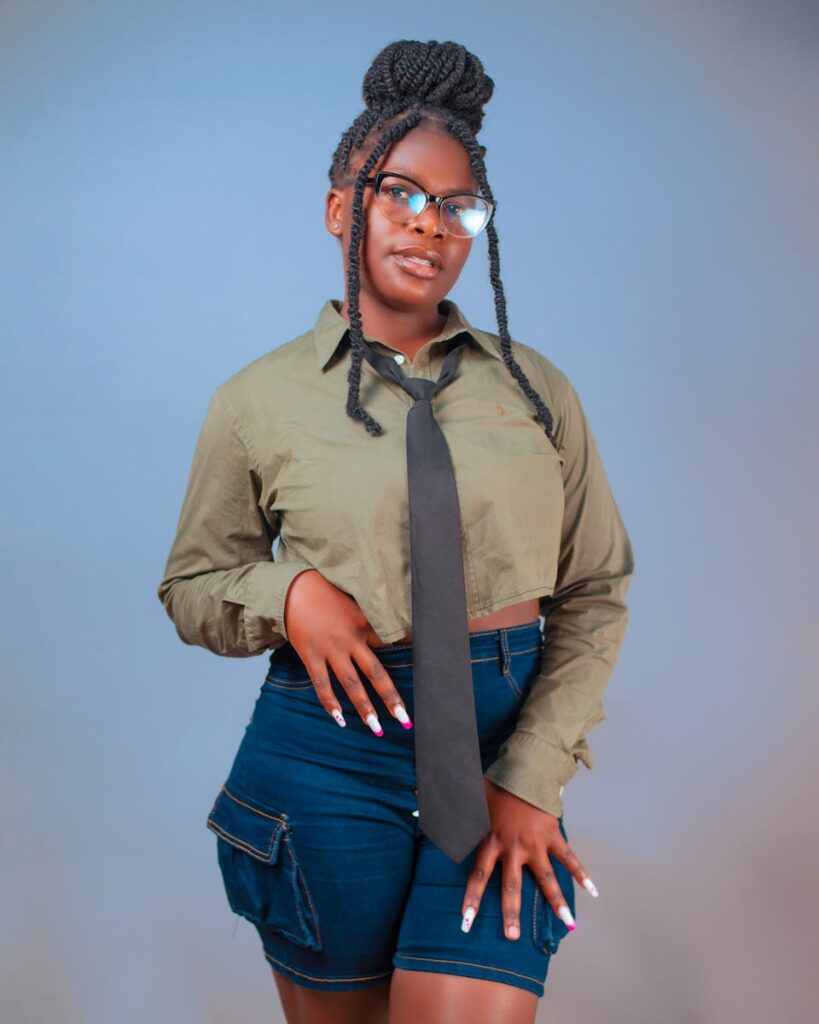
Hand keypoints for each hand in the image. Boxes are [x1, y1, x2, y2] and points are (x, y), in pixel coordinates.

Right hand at [283, 570, 412, 736]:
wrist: (293, 590)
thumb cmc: (325, 593)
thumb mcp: (354, 602)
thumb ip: (370, 618)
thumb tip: (388, 629)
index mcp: (364, 625)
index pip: (391, 643)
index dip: (408, 657)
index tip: (427, 673)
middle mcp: (350, 640)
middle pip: (375, 673)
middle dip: (390, 698)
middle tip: (404, 719)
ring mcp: (330, 650)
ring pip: (351, 684)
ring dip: (364, 708)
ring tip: (375, 728)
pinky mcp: (311, 656)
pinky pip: (322, 684)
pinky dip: (330, 703)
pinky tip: (339, 719)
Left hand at [460, 779, 597, 938]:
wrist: (526, 771)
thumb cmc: (497, 784)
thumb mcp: (469, 794)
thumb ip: (447, 803)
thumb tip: (416, 799)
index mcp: (492, 841)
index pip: (479, 875)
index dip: (472, 899)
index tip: (466, 922)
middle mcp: (514, 848)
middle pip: (511, 886)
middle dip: (511, 913)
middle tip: (512, 937)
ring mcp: (535, 844)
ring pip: (546, 879)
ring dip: (557, 902)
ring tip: (567, 924)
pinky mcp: (552, 836)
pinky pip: (569, 858)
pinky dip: (582, 873)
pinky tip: (592, 891)